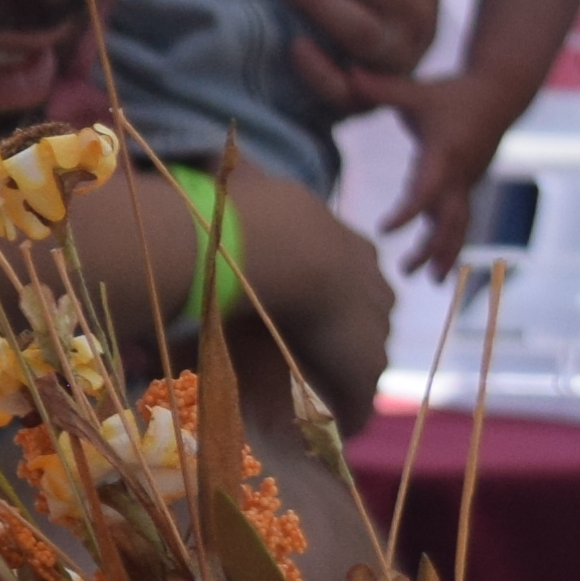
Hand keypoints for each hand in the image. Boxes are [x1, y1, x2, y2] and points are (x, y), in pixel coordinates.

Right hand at [223, 170, 399, 419]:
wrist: (280, 247)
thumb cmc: (256, 216)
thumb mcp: (252, 185)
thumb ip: (237, 176)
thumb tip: (205, 150)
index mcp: (351, 246)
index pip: (355, 273)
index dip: (333, 293)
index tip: (310, 310)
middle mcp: (374, 285)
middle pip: (369, 318)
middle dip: (345, 338)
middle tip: (311, 358)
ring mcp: (374, 326)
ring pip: (365, 358)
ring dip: (343, 379)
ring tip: (318, 400)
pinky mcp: (364, 364)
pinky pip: (359, 400)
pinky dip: (347, 415)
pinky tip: (332, 431)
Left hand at [375, 75, 533, 280]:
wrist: (500, 94)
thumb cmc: (453, 92)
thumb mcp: (417, 90)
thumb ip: (381, 87)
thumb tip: (348, 72)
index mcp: (444, 154)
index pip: (425, 190)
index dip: (408, 211)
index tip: (386, 229)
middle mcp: (459, 174)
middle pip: (448, 220)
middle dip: (431, 248)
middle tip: (408, 273)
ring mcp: (466, 182)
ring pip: (457, 225)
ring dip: (444, 253)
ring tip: (428, 280)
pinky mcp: (468, 185)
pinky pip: (459, 219)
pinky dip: (449, 242)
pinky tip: (436, 262)